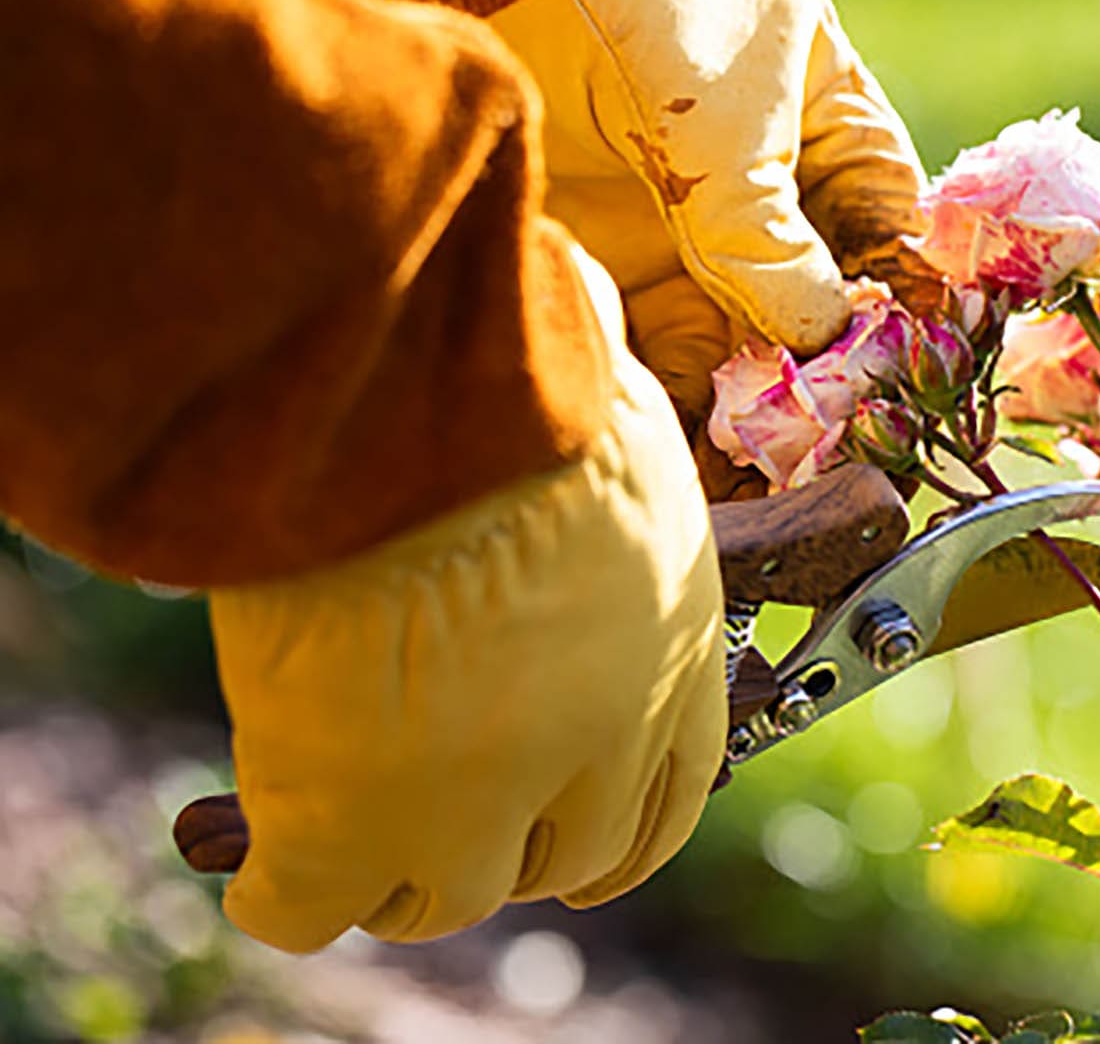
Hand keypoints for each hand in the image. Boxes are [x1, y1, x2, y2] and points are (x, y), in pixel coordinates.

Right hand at [209, 255, 725, 949]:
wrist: (420, 396)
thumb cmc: (512, 369)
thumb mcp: (594, 417)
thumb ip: (591, 471)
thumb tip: (580, 359)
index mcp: (673, 639)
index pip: (672, 787)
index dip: (617, 821)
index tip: (576, 834)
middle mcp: (607, 736)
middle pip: (573, 855)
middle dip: (511, 850)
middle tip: (446, 833)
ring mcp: (487, 799)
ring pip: (448, 892)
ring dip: (402, 878)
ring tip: (351, 847)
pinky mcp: (361, 823)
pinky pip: (310, 902)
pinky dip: (283, 893)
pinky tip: (263, 867)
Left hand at [490, 0, 944, 435]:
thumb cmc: (656, 10)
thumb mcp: (732, 120)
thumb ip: (773, 234)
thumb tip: (823, 338)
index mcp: (840, 143)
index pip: (896, 244)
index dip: (907, 313)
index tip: (907, 382)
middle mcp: (783, 207)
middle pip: (826, 321)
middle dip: (833, 395)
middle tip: (835, 467)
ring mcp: (708, 248)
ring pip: (753, 360)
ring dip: (763, 430)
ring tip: (769, 495)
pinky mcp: (631, 283)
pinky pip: (673, 370)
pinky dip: (688, 425)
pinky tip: (699, 475)